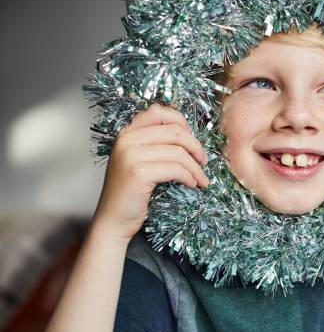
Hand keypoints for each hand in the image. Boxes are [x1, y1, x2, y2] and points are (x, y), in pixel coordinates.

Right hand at [92, 103, 208, 241]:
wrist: (113, 220)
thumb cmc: (132, 192)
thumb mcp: (139, 160)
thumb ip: (155, 143)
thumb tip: (189, 133)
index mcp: (127, 132)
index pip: (158, 111)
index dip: (181, 122)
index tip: (192, 138)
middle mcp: (126, 139)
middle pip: (175, 132)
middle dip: (196, 147)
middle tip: (203, 161)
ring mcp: (130, 155)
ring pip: (178, 152)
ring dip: (196, 167)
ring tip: (200, 178)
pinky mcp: (138, 172)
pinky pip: (176, 169)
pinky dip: (189, 177)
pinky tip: (191, 184)